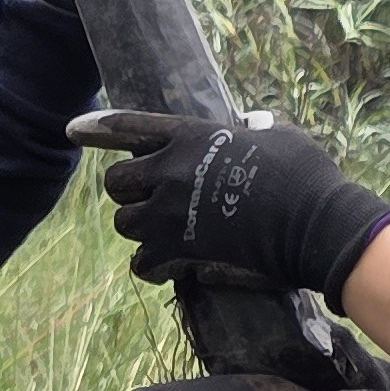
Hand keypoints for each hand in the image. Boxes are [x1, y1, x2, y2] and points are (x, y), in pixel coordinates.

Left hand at [73, 108, 389, 301]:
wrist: (317, 224)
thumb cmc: (307, 175)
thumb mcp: (281, 136)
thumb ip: (257, 127)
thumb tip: (253, 122)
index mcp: (190, 134)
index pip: (128, 126)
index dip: (97, 128)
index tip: (73, 130)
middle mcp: (171, 170)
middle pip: (115, 183)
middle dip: (127, 192)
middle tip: (150, 200)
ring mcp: (171, 212)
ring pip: (124, 223)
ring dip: (139, 229)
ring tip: (163, 233)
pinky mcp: (180, 251)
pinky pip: (142, 263)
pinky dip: (151, 266)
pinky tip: (166, 268)